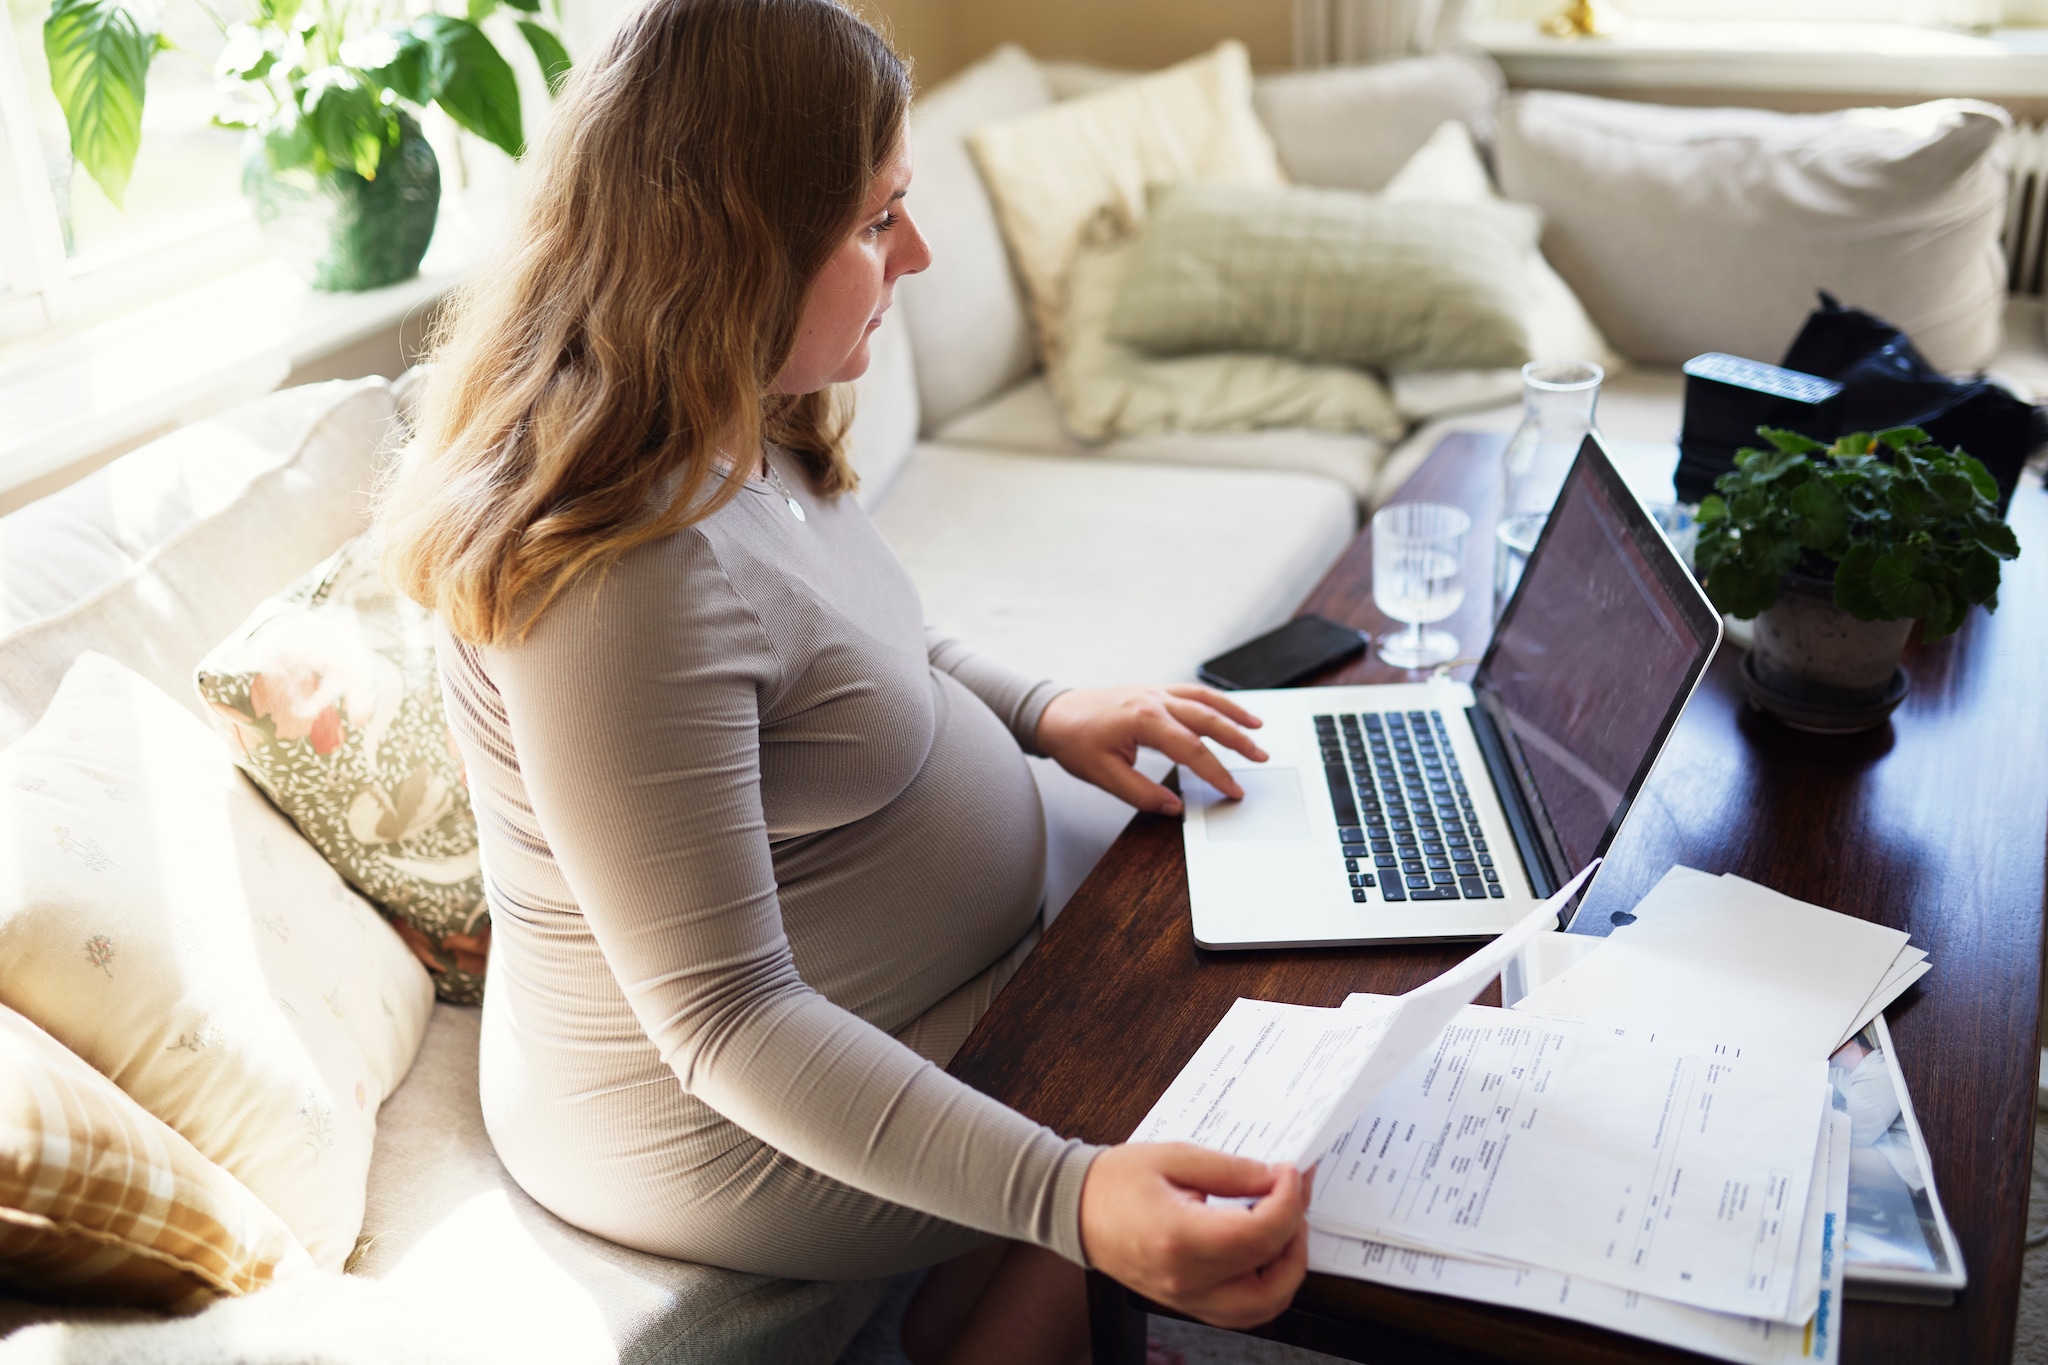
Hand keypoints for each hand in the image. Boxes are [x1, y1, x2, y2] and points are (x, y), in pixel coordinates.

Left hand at [1035, 685, 1265, 815]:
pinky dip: (1214, 701)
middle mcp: (1154, 700)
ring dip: (1233, 713)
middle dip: (1238, 740)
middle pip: (1207, 719)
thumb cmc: (1074, 741)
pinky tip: (1227, 711)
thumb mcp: (1104, 776)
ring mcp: (1155, 692)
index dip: (1217, 773)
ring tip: (1257, 728)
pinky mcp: (1153, 691)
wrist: (1054, 714)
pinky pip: (1191, 692)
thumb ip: (1142, 793)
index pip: (1192, 750)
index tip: (1234, 790)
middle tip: (1261, 757)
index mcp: (1143, 720)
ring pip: (1204, 699)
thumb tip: (1175, 807)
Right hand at [1079, 1143, 1308, 1329]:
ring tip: (1282, 1226)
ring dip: (1286, 1269)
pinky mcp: (1186, 1302)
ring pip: (1264, 1306)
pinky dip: (1265, 1286)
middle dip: (1296, 1237)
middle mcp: (1187, 1279)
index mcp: (1181, 1239)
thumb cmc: (1112, 1183)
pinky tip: (1261, 1251)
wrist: (1073, 1210)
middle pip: (1273, 1282)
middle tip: (1293, 1199)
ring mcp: (1186, 1298)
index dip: (1289, 1201)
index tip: (1290, 1174)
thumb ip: (1231, 1170)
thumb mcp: (1174, 1157)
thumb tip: (1273, 1179)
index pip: (1261, 1233)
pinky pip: (1242, 1311)